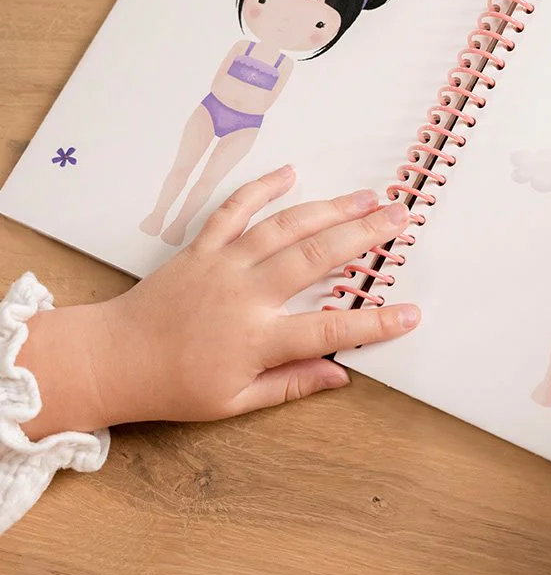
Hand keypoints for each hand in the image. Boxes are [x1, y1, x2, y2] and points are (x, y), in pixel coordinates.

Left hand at [19, 166, 419, 438]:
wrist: (114, 358)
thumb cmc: (175, 386)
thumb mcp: (236, 402)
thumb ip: (292, 385)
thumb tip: (341, 375)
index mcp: (257, 339)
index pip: (330, 329)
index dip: (375, 322)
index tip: (411, 313)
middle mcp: (245, 295)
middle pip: (315, 258)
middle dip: (363, 235)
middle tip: (399, 217)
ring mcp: (223, 264)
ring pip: (284, 227)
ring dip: (329, 208)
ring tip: (365, 197)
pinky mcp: (202, 247)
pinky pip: (234, 210)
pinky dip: (261, 188)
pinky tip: (289, 173)